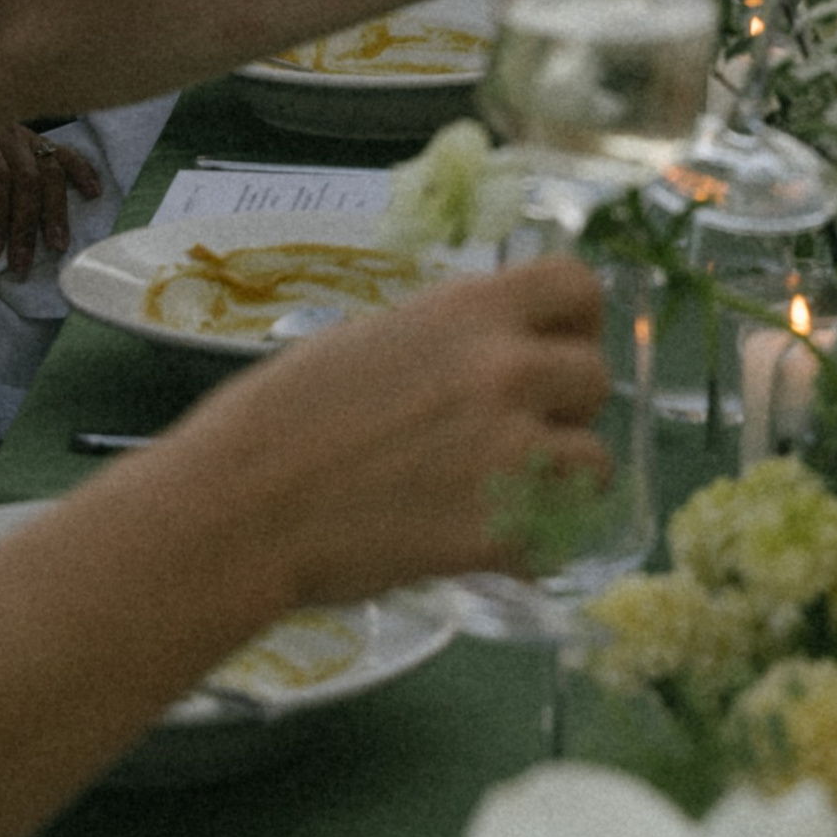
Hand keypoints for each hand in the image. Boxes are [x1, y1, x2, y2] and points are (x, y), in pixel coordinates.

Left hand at [0, 127, 102, 275]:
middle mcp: (5, 133)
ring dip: (57, 210)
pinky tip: (93, 193)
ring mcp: (25, 135)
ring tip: (58, 244)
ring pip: (50, 170)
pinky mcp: (37, 139)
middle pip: (28, 179)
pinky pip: (65, 153)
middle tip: (23, 263)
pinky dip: (82, 172)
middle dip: (26, 225)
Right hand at [179, 252, 616, 605]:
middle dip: (564, 407)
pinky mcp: (500, 531)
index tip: (550, 347)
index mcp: (470, 310)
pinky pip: (558, 539)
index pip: (580, 286)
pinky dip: (533, 550)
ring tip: (511, 497)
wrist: (242, 506)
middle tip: (516, 433)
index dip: (573, 322)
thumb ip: (447, 342)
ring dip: (561, 481)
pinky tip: (492, 550)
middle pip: (595, 377)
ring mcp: (509, 452)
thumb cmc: (280, 416)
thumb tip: (485, 355)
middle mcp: (505, 370)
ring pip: (595, 463)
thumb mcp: (373, 339)